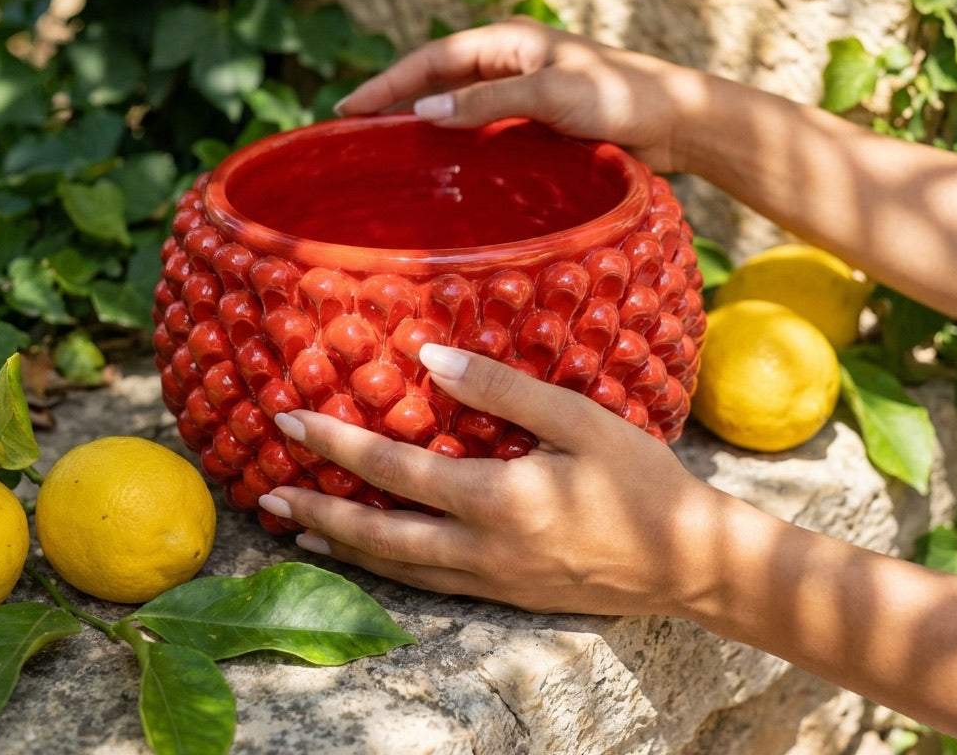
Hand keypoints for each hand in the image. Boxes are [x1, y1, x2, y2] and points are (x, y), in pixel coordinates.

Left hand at [258, 344, 724, 615]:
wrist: (689, 564)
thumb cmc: (639, 481)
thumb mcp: (580, 419)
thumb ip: (503, 390)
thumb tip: (430, 358)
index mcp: (497, 499)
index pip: (394, 469)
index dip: (337, 445)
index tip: (289, 423)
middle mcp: (482, 550)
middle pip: (378, 535)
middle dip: (319, 512)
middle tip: (267, 497)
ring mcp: (492, 582)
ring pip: (396, 569)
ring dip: (342, 548)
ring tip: (298, 531)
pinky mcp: (507, 597)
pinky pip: (428, 584)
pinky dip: (385, 569)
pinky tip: (372, 557)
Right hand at [334, 17, 706, 172]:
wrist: (676, 122)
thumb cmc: (620, 97)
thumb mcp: (550, 94)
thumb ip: (486, 101)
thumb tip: (424, 111)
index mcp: (509, 42)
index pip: (432, 59)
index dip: (388, 82)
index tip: (348, 108)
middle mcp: (510, 62)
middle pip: (438, 79)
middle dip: (395, 100)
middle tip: (352, 129)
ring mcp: (522, 93)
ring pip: (457, 106)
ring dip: (422, 122)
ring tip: (382, 149)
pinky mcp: (536, 123)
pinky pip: (482, 130)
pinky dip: (454, 143)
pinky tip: (438, 166)